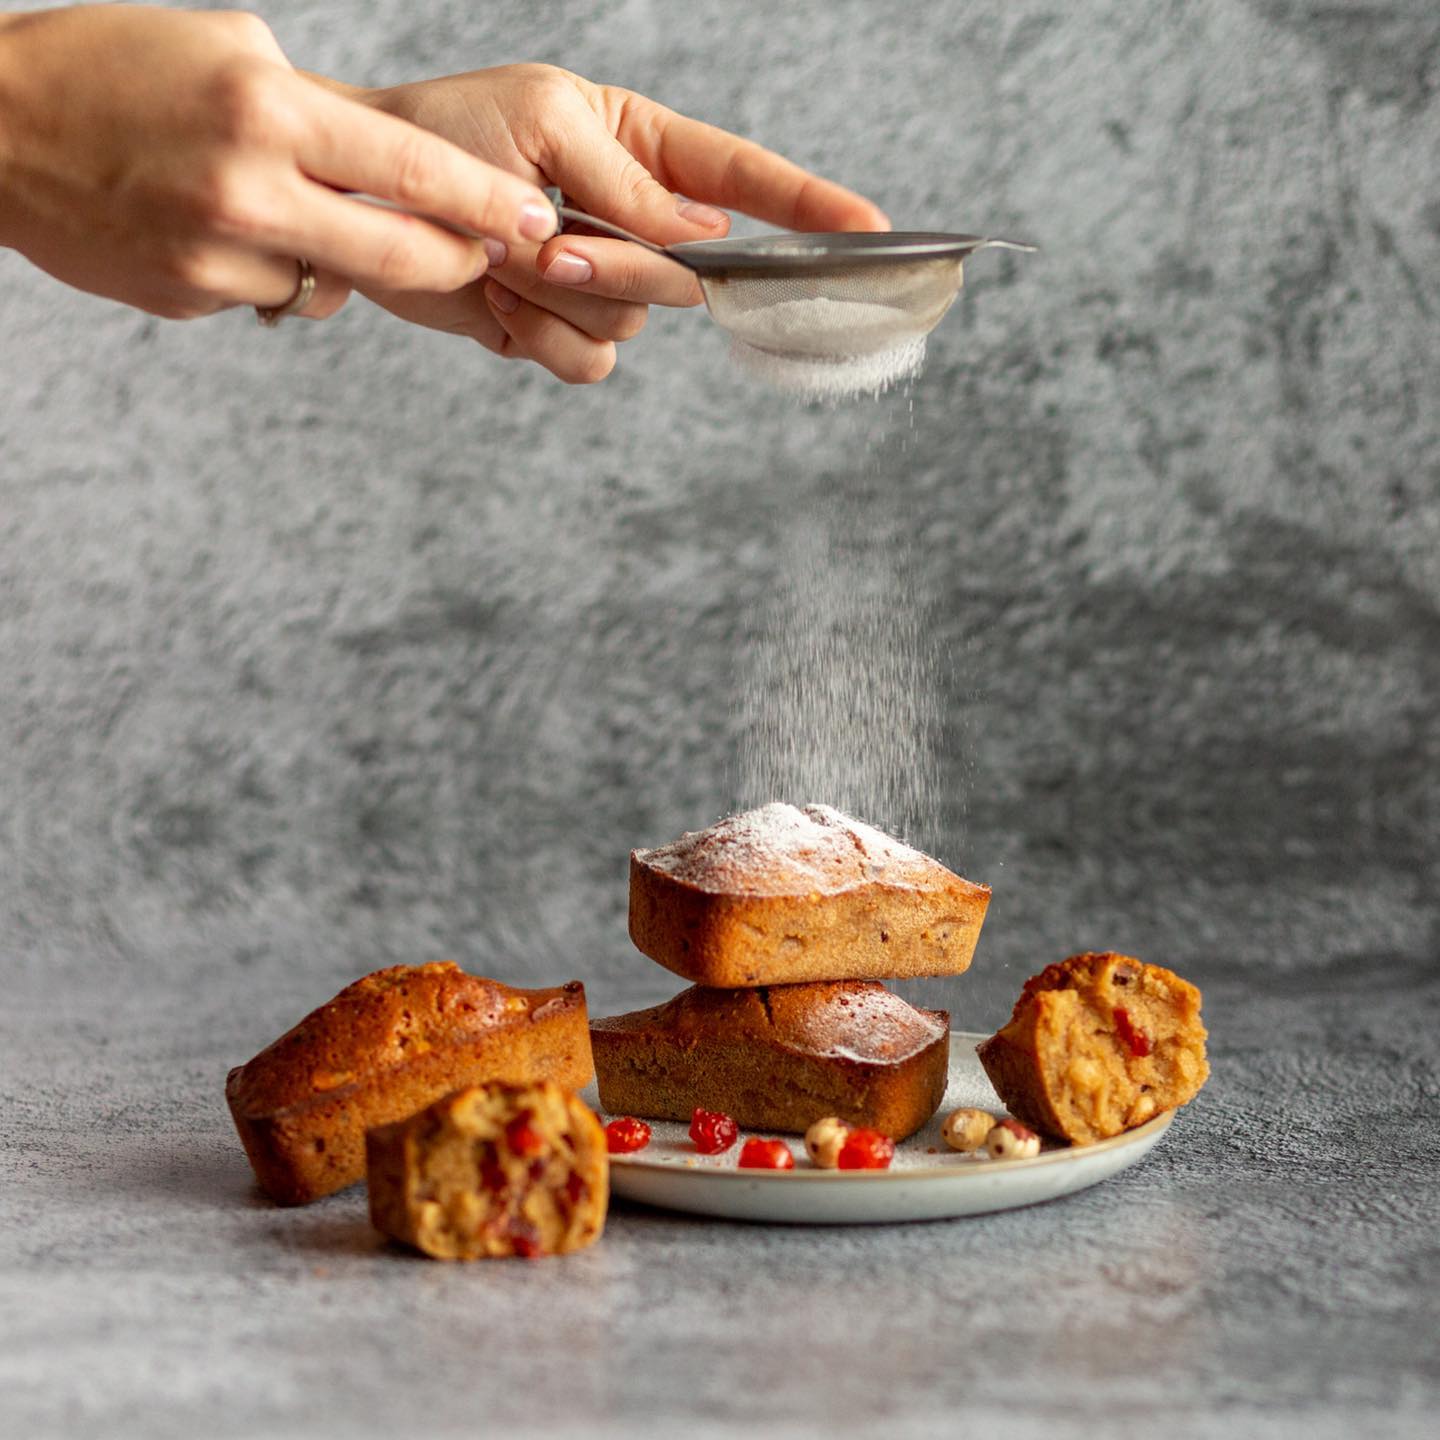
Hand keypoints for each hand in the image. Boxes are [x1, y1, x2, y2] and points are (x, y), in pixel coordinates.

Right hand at [0, 7, 555, 320]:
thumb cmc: (118, 67)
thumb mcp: (229, 53)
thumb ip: (318, 116)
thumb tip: (393, 179)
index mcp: (269, 112)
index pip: (416, 173)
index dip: (488, 206)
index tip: (537, 223)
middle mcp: (250, 192)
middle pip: (404, 257)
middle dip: (459, 260)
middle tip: (485, 253)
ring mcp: (216, 256)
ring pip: (334, 283)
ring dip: (342, 256)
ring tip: (286, 203)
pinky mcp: (189, 297)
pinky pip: (270, 295)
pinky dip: (273, 268)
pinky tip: (221, 224)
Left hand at [348, 65, 888, 382]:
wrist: (362, 204)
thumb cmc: (446, 136)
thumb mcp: (544, 126)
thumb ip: (631, 186)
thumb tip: (704, 238)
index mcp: (644, 150)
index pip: (746, 182)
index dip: (810, 207)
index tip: (873, 230)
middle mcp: (637, 221)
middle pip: (691, 275)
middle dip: (623, 263)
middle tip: (550, 243)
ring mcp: (604, 280)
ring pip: (639, 324)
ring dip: (564, 298)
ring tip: (503, 259)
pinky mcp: (561, 329)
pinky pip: (590, 361)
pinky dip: (540, 339)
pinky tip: (498, 302)